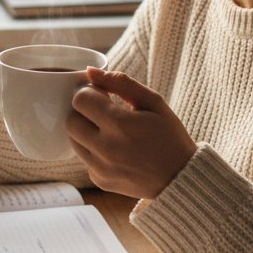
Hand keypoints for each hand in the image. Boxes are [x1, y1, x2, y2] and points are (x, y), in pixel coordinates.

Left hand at [66, 67, 196, 198]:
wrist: (181, 177)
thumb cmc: (169, 136)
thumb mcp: (153, 102)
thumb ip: (121, 83)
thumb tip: (90, 71)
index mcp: (120, 125)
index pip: (80, 99)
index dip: (90, 93)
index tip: (104, 96)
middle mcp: (106, 148)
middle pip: (70, 120)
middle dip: (83, 111)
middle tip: (104, 112)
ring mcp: (100, 167)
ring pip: (72, 139)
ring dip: (84, 130)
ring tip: (108, 130)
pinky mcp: (99, 180)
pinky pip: (84, 157)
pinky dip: (93, 150)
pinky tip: (114, 149)